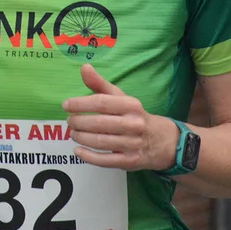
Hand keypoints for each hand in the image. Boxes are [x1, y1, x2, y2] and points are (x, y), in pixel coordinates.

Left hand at [62, 64, 176, 171]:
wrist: (164, 141)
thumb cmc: (135, 116)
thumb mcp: (122, 98)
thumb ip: (100, 84)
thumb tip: (84, 68)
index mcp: (131, 105)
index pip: (101, 102)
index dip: (80, 104)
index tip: (66, 105)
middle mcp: (134, 124)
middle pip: (99, 123)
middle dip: (78, 122)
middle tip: (70, 121)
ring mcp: (133, 144)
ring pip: (100, 142)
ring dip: (81, 137)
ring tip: (73, 133)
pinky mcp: (130, 161)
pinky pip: (105, 161)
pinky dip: (88, 157)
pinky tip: (78, 150)